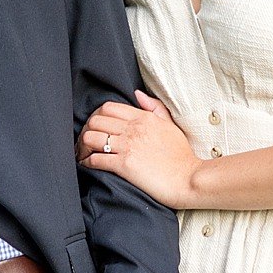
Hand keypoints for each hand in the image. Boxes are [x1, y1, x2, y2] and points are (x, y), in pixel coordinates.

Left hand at [79, 91, 205, 205]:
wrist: (189, 179)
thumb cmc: (181, 156)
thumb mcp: (170, 125)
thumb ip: (154, 108)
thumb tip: (137, 94)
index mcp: (143, 117)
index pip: (108, 107)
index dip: (96, 116)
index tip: (96, 128)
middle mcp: (133, 129)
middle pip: (95, 120)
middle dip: (86, 131)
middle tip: (86, 142)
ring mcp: (128, 146)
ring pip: (90, 138)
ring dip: (83, 146)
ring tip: (85, 154)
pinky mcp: (124, 165)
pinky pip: (95, 159)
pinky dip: (87, 162)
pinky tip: (88, 166)